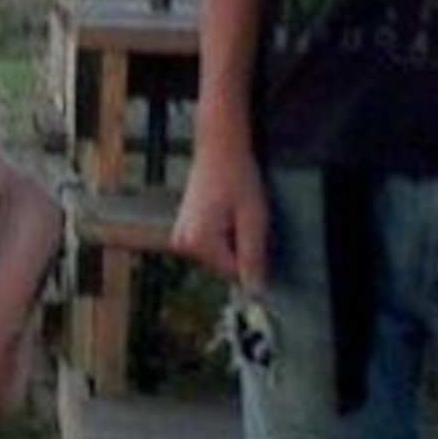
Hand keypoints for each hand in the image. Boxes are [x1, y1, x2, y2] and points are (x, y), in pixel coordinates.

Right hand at [170, 136, 268, 286]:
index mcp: (199, 242)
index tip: (256, 229)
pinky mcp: (184, 228)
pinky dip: (224, 233)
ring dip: (233, 239)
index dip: (253, 256)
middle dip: (241, 247)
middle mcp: (183, 242)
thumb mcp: (254, 218)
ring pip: (219, 254)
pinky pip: (211, 243)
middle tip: (245, 215)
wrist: (219, 147)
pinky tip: (227, 210)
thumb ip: (253, 257)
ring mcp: (181, 235)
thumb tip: (256, 291)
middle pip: (225, 264)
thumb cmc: (238, 177)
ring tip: (235, 209)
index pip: (235, 272)